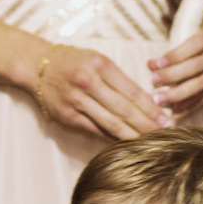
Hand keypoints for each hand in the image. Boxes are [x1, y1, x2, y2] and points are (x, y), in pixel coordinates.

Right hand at [37, 45, 169, 139]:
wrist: (36, 65)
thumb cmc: (73, 62)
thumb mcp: (98, 60)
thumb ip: (118, 79)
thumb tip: (145, 103)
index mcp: (100, 65)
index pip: (132, 91)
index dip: (151, 108)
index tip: (166, 118)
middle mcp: (88, 83)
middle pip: (123, 110)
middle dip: (146, 124)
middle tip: (164, 135)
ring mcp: (76, 101)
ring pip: (110, 123)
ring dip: (131, 135)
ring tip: (148, 142)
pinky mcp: (68, 116)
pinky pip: (95, 130)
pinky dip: (111, 138)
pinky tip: (125, 143)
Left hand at [147, 18, 202, 117]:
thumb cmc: (202, 41)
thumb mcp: (191, 36)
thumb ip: (172, 52)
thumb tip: (151, 65)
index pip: (195, 44)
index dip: (176, 55)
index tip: (157, 64)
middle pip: (198, 65)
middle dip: (173, 75)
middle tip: (153, 82)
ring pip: (202, 84)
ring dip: (178, 94)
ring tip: (158, 100)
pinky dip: (188, 107)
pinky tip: (173, 113)